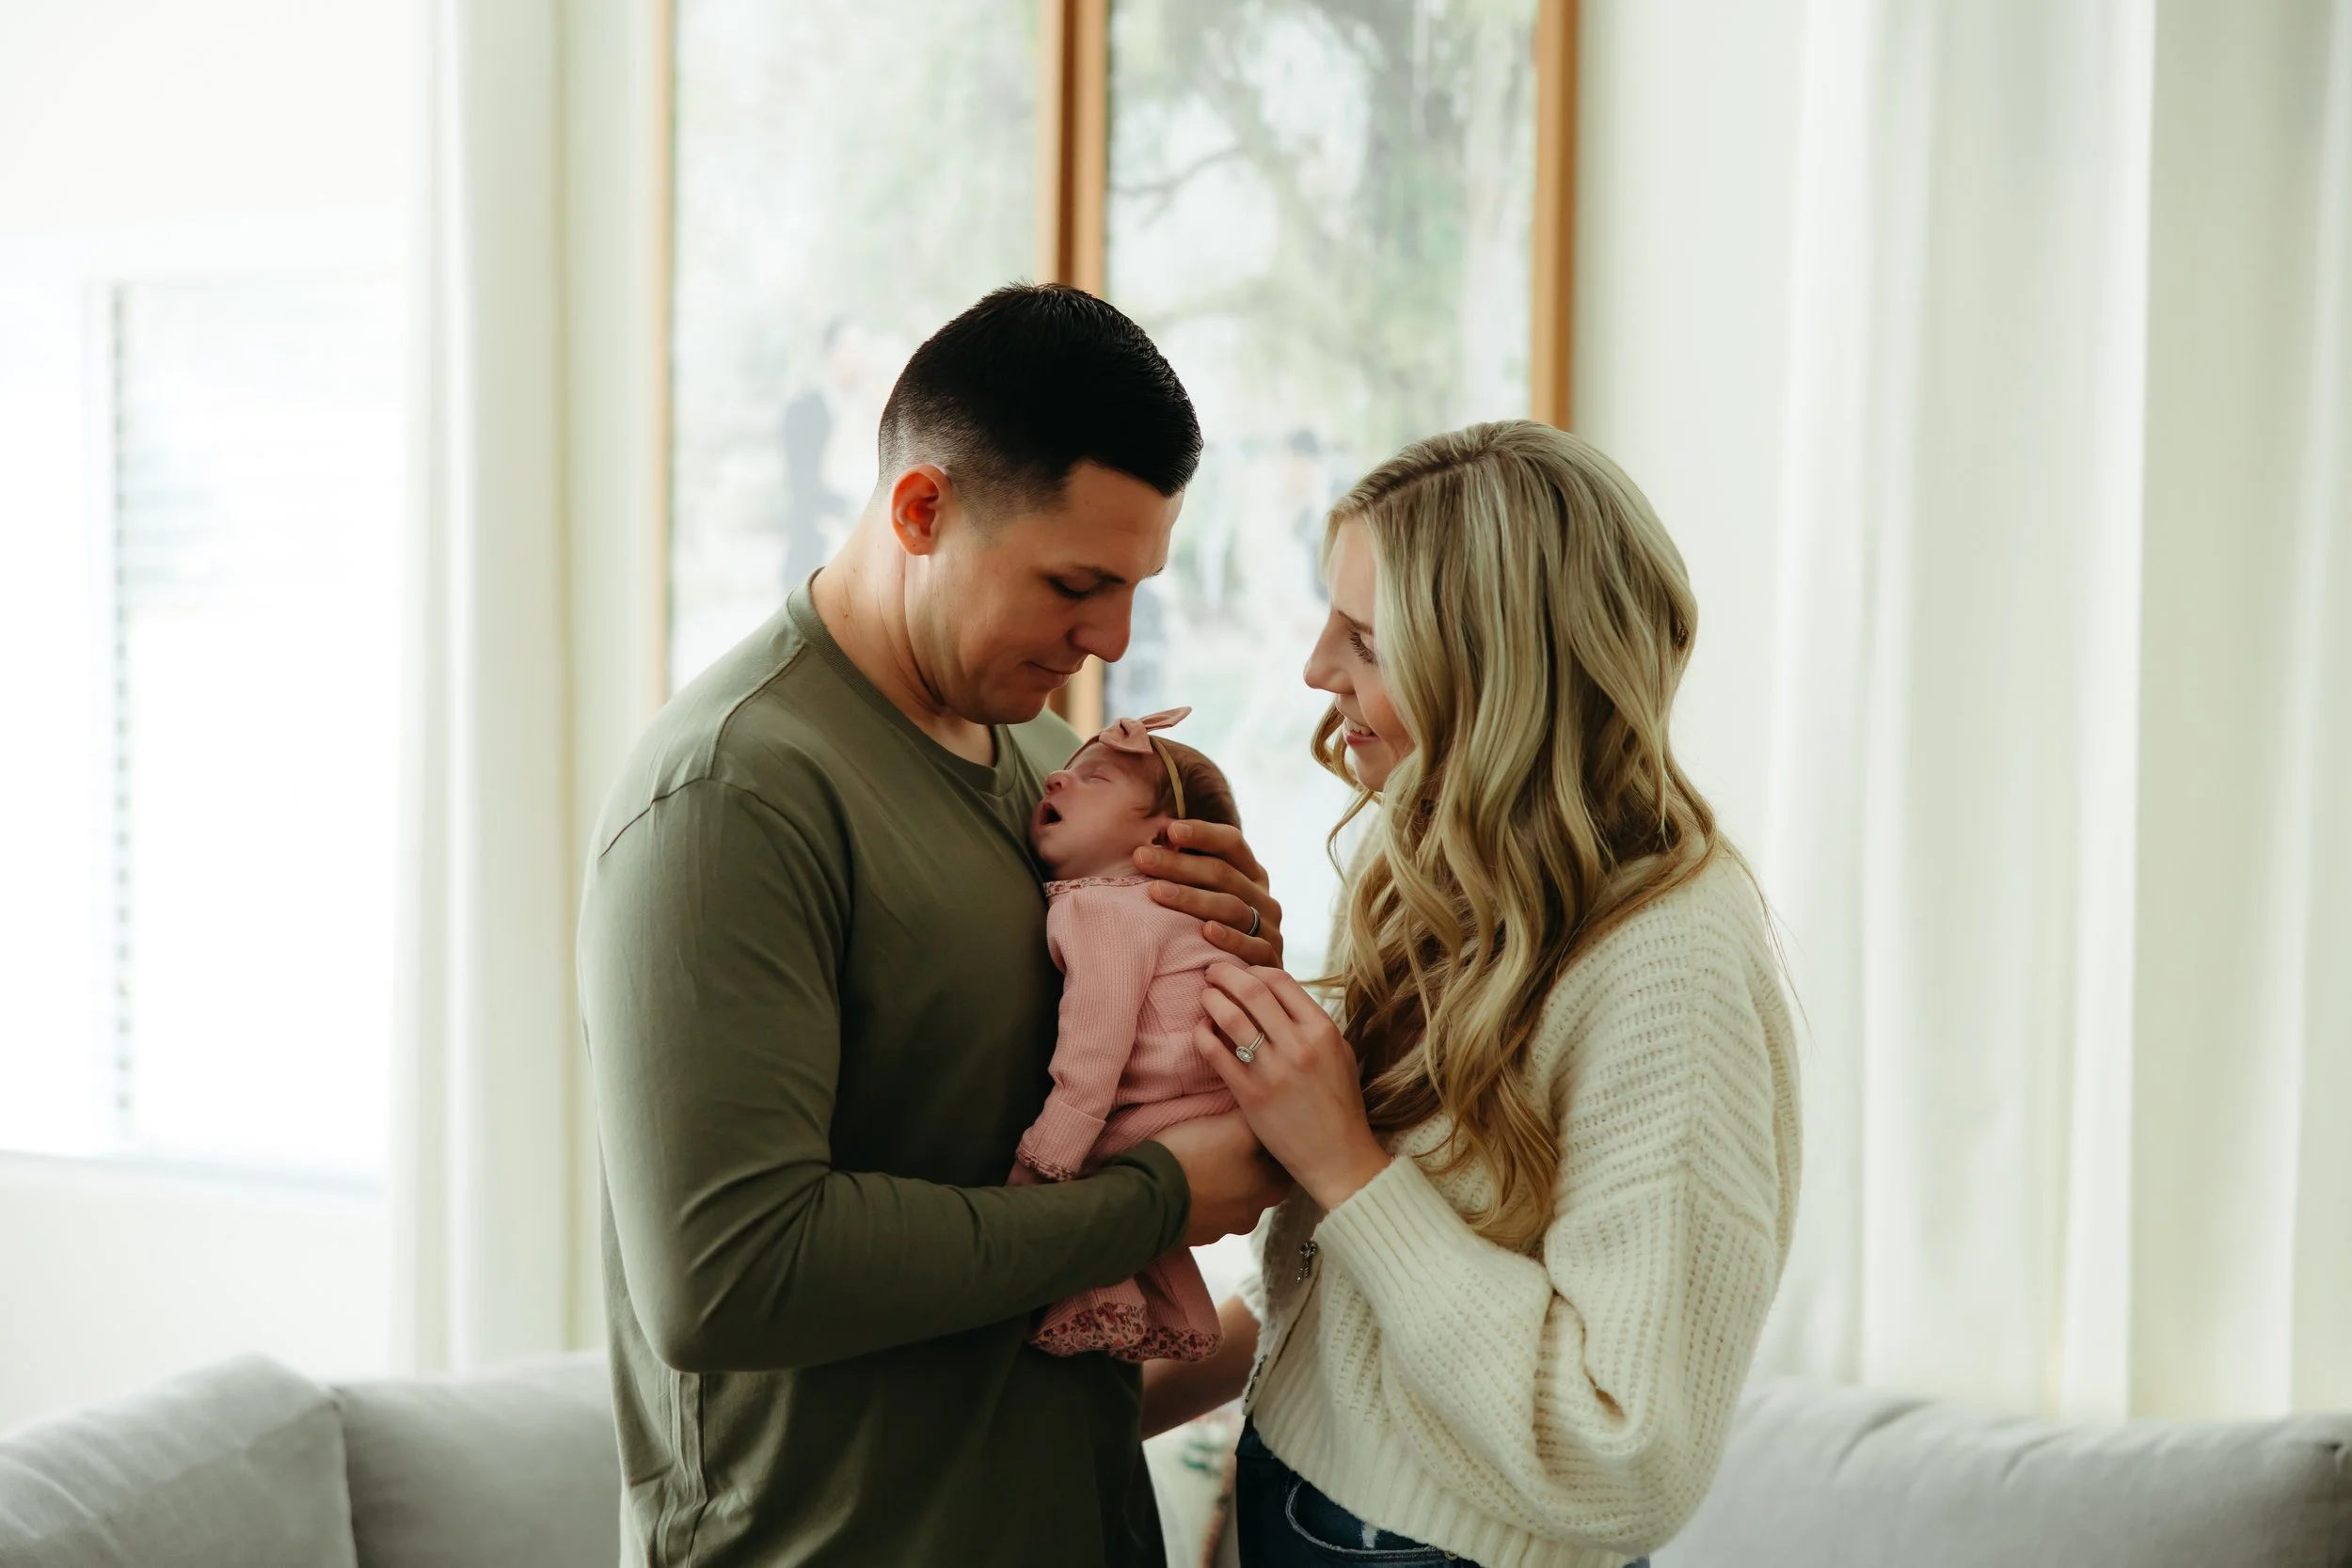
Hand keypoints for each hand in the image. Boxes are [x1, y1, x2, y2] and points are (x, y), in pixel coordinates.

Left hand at [1134, 820, 1282, 964]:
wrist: (1243, 984)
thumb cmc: (1210, 933)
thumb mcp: (1206, 897)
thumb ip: (1189, 872)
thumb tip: (1153, 841)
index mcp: (1251, 875)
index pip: (1232, 843)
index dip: (1203, 833)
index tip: (1169, 830)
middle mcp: (1263, 898)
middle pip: (1223, 874)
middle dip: (1179, 864)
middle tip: (1141, 858)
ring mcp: (1269, 928)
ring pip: (1233, 907)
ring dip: (1193, 898)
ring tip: (1156, 892)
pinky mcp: (1270, 960)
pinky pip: (1253, 947)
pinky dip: (1230, 938)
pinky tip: (1205, 931)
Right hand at [1152, 1111, 1291, 1247]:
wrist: (1146, 1197)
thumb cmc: (1195, 1157)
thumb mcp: (1235, 1125)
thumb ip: (1258, 1116)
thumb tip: (1269, 1108)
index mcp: (1271, 1190)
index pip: (1285, 1161)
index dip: (1273, 1140)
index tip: (1259, 1125)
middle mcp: (1253, 1215)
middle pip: (1260, 1180)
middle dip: (1250, 1160)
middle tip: (1231, 1137)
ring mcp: (1223, 1229)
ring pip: (1233, 1196)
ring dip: (1225, 1179)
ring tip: (1207, 1156)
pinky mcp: (1195, 1234)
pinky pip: (1206, 1209)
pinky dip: (1202, 1194)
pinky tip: (1189, 1177)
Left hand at [1193, 963, 1390, 1211]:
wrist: (1337, 1157)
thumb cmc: (1339, 1104)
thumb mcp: (1341, 1054)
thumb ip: (1313, 1023)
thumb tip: (1280, 996)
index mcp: (1323, 1031)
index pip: (1280, 981)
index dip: (1254, 970)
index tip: (1242, 972)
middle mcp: (1299, 1046)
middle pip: (1251, 991)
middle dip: (1225, 974)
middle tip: (1212, 971)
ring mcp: (1273, 1071)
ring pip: (1230, 1017)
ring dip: (1211, 999)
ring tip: (1205, 995)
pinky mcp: (1250, 1095)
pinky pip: (1216, 1053)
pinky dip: (1203, 1034)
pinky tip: (1201, 1029)